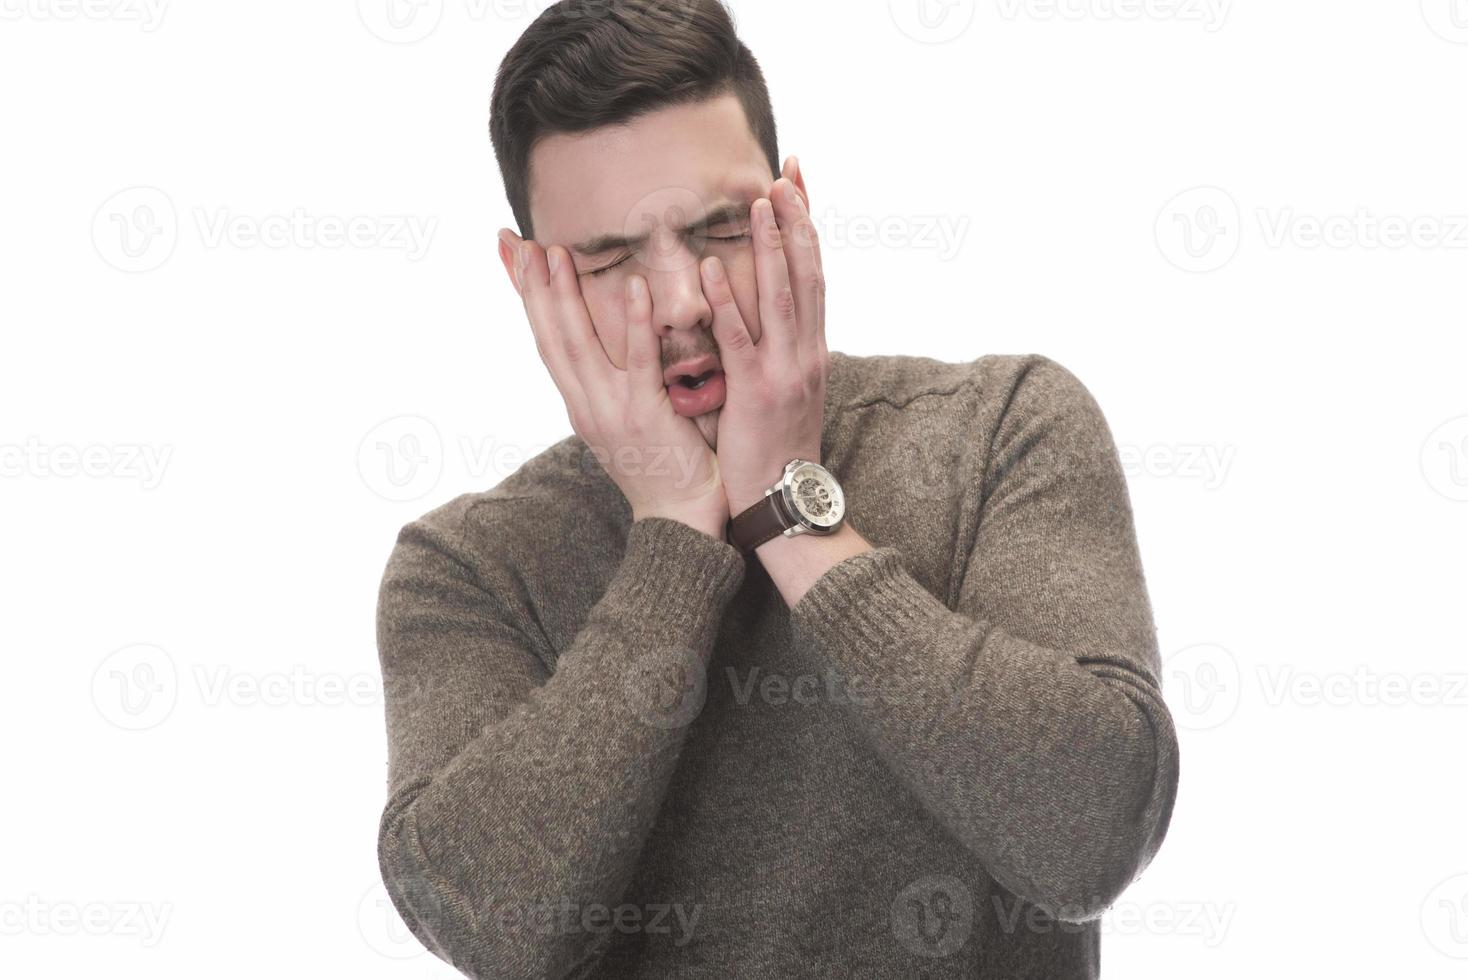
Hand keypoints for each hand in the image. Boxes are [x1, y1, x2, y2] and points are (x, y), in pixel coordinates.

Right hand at [511, 238, 728, 537]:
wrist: (681, 520)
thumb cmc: (667, 467)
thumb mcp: (630, 419)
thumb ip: (620, 382)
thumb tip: (617, 347)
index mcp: (580, 404)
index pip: (546, 340)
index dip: (527, 297)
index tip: (512, 255)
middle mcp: (585, 404)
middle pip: (549, 336)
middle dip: (531, 287)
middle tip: (518, 241)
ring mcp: (610, 410)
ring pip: (578, 344)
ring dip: (565, 296)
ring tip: (556, 253)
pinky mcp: (644, 414)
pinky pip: (638, 361)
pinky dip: (633, 323)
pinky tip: (633, 286)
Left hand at [704, 171, 828, 514]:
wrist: (785, 500)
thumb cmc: (778, 446)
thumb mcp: (791, 389)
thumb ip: (784, 348)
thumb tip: (774, 312)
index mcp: (813, 348)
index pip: (814, 273)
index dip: (808, 226)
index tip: (798, 181)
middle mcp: (807, 351)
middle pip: (807, 273)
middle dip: (798, 221)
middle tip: (785, 175)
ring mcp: (786, 370)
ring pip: (781, 296)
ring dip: (772, 246)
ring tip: (759, 203)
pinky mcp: (756, 392)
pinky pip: (739, 339)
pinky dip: (728, 300)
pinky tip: (714, 267)